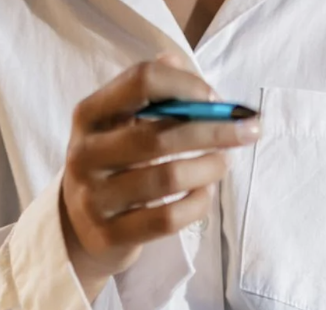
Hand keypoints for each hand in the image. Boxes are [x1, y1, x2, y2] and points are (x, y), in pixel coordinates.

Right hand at [61, 55, 260, 297]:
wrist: (78, 228)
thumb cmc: (112, 164)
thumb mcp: (119, 123)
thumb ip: (149, 92)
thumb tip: (179, 59)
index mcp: (89, 115)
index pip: (141, 82)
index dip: (186, 85)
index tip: (216, 98)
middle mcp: (86, 154)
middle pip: (159, 135)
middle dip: (213, 130)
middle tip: (247, 130)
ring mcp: (94, 197)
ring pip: (167, 178)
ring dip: (208, 168)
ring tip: (224, 163)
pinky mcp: (110, 234)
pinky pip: (167, 219)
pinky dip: (197, 204)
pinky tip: (205, 193)